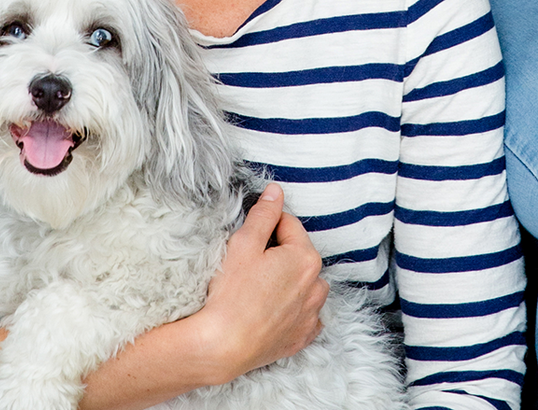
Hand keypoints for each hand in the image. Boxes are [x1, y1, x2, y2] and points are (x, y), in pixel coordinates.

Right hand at [189, 184, 327, 383]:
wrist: (222, 346)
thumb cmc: (231, 294)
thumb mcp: (244, 243)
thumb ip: (264, 214)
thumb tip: (276, 192)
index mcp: (305, 257)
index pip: (289, 225)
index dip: (268, 226)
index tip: (251, 237)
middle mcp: (316, 285)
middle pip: (300, 254)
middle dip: (281, 252)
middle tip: (252, 263)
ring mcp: (310, 314)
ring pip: (308, 285)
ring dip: (293, 280)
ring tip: (264, 286)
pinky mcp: (302, 337)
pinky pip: (308, 316)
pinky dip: (297, 310)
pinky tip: (276, 310)